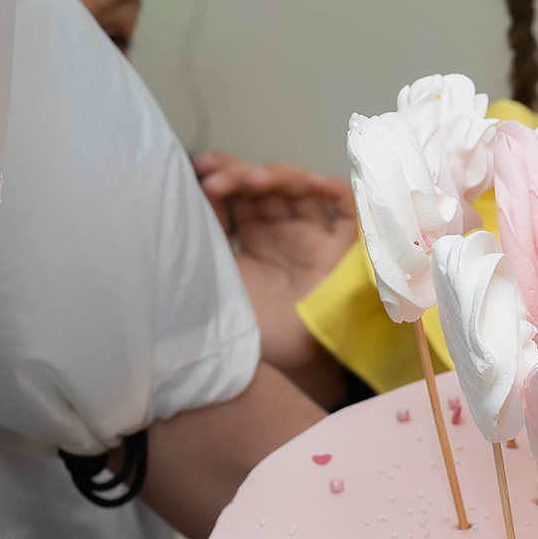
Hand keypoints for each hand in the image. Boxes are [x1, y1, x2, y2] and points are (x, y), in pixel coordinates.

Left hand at [192, 153, 357, 397]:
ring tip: (252, 181)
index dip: (223, 174)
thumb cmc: (251, 330)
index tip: (198, 170)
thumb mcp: (219, 275)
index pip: (240, 192)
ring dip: (277, 176)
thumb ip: (208, 236)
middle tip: (217, 179)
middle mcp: (285, 232)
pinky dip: (331, 189)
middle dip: (241, 174)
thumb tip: (191, 193)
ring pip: (302, 189)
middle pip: (268, 185)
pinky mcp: (344, 249)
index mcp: (255, 237)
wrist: (284, 369)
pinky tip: (306, 183)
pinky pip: (346, 209)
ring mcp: (315, 237)